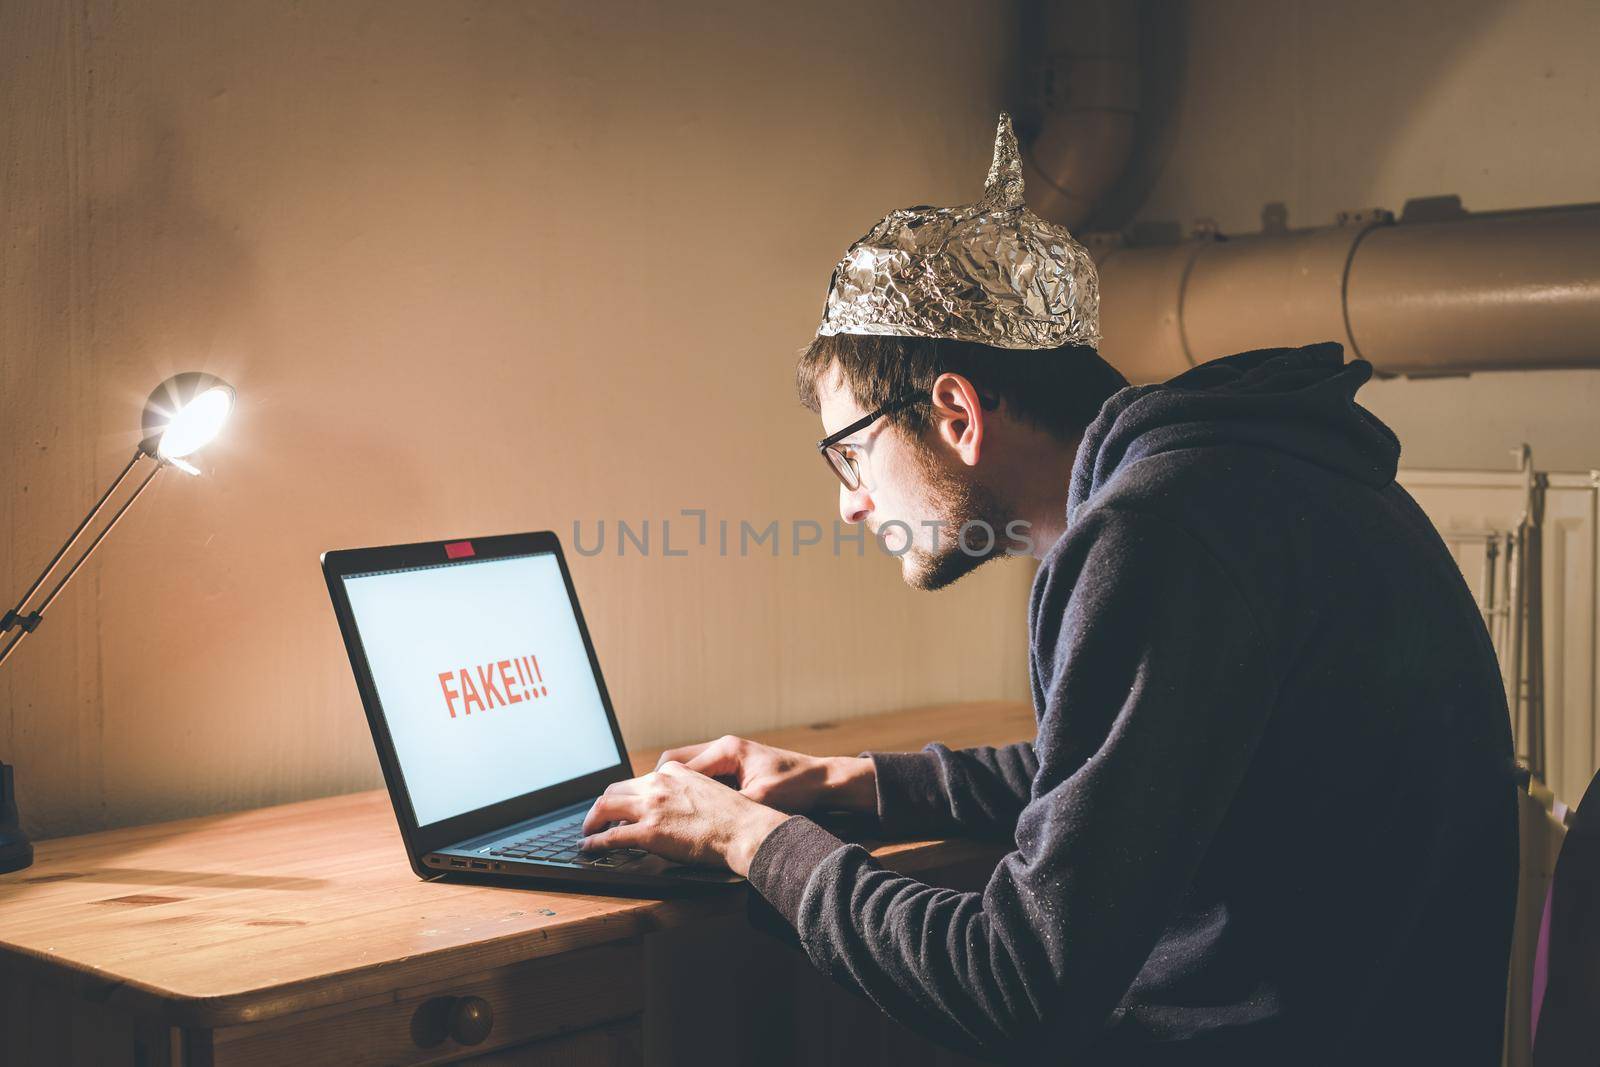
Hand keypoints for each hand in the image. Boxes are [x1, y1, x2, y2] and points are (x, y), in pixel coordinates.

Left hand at [579, 761, 790, 875]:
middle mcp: (659, 784)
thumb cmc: (735, 817)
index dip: (627, 795)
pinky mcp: (649, 832)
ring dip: (592, 820)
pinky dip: (595, 841)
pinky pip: (610, 836)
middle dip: (602, 805)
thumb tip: (674, 804)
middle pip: (615, 789)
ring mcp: (652, 807)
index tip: (623, 806)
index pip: (639, 779)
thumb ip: (685, 790)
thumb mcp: (708, 789)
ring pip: (605, 807)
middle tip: (597, 818)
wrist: (745, 830)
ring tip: (588, 832)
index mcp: (674, 773)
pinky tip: (590, 846)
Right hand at [653, 734, 877, 814]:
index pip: (678, 765)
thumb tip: (699, 820)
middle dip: (660, 785)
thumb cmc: (796, 787)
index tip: (649, 807)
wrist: (823, 781)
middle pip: (675, 763)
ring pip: (686, 769)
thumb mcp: (760, 800)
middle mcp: (723, 748)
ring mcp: (728, 757)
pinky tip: (689, 811)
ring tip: (664, 812)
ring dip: (675, 788)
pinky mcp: (734, 768)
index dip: (662, 788)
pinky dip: (691, 791)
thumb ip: (729, 807)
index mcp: (727, 750)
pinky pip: (702, 776)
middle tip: (649, 809)